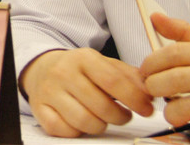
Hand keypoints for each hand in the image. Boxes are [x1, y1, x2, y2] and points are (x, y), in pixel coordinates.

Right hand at [21, 48, 153, 136]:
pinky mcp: (39, 108)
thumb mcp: (104, 64)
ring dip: (100, 125)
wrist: (42, 68)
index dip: (135, 99)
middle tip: (124, 115)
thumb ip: (129, 76)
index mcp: (82, 58)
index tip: (147, 110)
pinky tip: (81, 122)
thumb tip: (150, 94)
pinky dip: (77, 131)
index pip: (113, 81)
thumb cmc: (80, 70)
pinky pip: (64, 130)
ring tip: (103, 118)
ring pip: (84, 121)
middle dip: (121, 117)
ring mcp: (49, 91)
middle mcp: (63, 73)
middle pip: (101, 106)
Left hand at [141, 13, 189, 142]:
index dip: (152, 63)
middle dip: (155, 87)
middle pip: (176, 80)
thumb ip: (184, 33)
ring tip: (173, 111)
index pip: (175, 54)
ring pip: (185, 107)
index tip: (144, 71)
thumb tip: (155, 17)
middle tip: (153, 91)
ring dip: (171, 112)